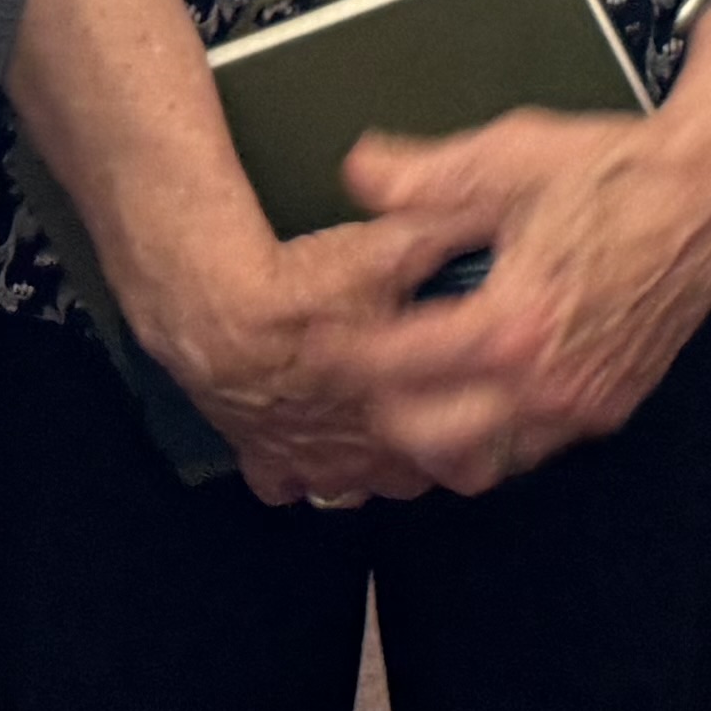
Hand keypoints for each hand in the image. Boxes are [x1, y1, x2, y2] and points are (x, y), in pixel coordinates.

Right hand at [103, 200, 485, 509]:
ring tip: (370, 424)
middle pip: (410, 480)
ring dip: (365, 462)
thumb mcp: (388, 251)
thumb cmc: (308, 290)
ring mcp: (311, 466)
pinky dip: (297, 468)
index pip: (467, 464)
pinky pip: (286, 486)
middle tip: (429, 407)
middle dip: (424, 450)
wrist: (222, 313)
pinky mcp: (262, 460)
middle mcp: (363, 458)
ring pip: (353, 490)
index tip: (485, 412)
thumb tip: (487, 219)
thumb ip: (442, 239)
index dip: (482, 438)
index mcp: (407, 417)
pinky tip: (306, 438)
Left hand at [336, 28, 710, 488]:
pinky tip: (478, 386)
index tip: (321, 345)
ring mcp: (581, 405)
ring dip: (441, 437)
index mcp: (512, 324)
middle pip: (432, 445)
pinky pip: (532, 447)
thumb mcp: (509, 157)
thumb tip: (360, 173)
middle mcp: (547, 383)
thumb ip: (426, 175)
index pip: (402, 370)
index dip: (350, 359)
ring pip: (484, 462)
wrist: (707, 192)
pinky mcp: (608, 408)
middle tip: (363, 377)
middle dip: (387, 416)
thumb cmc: (613, 171)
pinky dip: (493, 431)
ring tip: (413, 391)